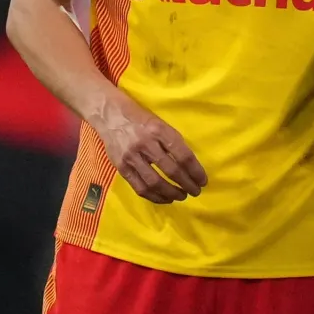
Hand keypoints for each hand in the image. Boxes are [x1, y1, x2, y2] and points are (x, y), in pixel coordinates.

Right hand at [92, 95, 207, 202]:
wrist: (110, 115)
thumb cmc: (141, 119)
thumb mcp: (160, 124)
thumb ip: (173, 142)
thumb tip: (190, 166)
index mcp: (160, 130)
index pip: (183, 155)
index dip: (195, 171)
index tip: (203, 180)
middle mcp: (146, 143)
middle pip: (171, 170)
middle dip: (187, 184)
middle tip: (195, 191)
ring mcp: (132, 157)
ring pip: (155, 182)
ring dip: (172, 193)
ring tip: (182, 196)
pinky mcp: (121, 167)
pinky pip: (140, 188)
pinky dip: (154, 197)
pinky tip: (165, 198)